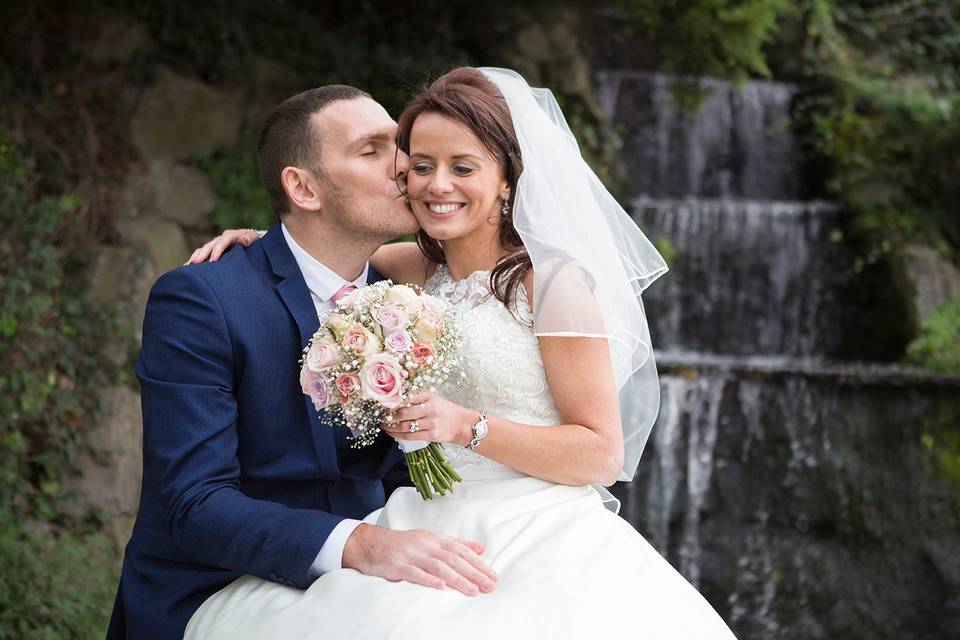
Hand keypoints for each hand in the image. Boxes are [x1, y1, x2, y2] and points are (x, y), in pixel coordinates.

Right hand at [185, 229, 261, 264]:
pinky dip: (195, 260)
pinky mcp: (213, 251)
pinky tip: (187, 268)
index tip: (213, 261)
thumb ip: (250, 239)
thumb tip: (243, 239)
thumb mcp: (256, 240)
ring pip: (203, 250)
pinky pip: (202, 254)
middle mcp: (222, 239)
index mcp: (232, 235)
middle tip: (194, 264)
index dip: (217, 250)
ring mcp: (216, 245)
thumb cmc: (256, 244)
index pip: (223, 241)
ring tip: (187, 266)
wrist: (255, 244)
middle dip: (202, 255)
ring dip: (195, 258)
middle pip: (210, 246)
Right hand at [342, 523, 497, 595]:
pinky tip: (440, 587)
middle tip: (489, 586)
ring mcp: (412, 555)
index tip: (493, 576)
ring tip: (472, 591)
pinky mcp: (398, 565)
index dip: (478, 563)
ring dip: (457, 578)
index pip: (461, 551)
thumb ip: (456, 544)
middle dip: (473, 573)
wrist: (371, 543)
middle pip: (453, 559)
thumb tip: (481, 548)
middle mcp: (426, 545)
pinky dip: (428, 579)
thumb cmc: (405, 543)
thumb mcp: (431, 539)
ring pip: (438, 566)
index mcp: (435, 539)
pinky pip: (414, 573)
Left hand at [380, 392, 471, 445]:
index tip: (382, 406)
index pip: (404, 399)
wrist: (461, 423)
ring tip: (384, 426)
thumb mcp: (432, 398)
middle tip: (381, 417)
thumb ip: (415, 398)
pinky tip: (392, 433)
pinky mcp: (432, 435)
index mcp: (428, 397)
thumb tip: (394, 401)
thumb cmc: (444, 410)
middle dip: (388, 417)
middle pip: (402, 413)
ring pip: (404, 426)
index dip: (390, 404)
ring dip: (390, 427)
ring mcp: (431, 423)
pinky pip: (410, 436)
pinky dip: (398, 435)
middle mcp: (430, 409)